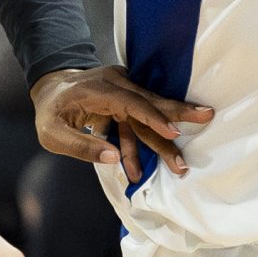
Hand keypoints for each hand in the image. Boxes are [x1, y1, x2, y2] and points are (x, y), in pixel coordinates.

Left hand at [32, 66, 211, 183]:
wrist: (52, 90)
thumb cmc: (50, 112)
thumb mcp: (52, 134)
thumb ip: (81, 146)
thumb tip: (112, 158)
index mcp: (98, 89)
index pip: (131, 102)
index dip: (153, 117)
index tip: (174, 132)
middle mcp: (116, 85)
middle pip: (151, 102)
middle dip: (178, 115)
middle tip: (207, 116)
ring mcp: (123, 92)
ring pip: (150, 116)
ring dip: (164, 140)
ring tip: (180, 164)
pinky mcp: (126, 103)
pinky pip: (138, 124)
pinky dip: (141, 145)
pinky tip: (138, 171)